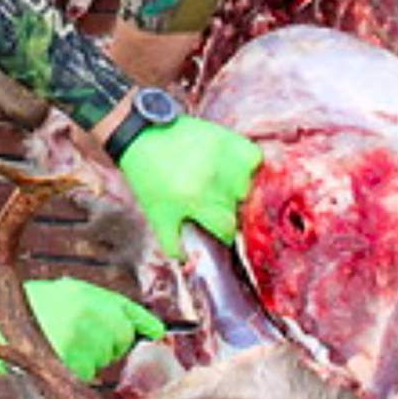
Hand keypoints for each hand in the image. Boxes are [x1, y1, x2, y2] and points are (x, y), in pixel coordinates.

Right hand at [0, 278, 163, 379]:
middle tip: (84, 333)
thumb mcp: (69, 294)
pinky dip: (79, 370)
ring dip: (94, 355)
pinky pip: (88, 373)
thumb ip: (100, 306)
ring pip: (105, 358)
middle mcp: (91, 318)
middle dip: (112, 340)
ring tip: (66, 340)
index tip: (159, 333)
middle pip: (122, 338)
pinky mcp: (72, 365)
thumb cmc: (33, 309)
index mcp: (90, 298)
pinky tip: (61, 357)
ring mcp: (83, 343)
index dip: (147, 324)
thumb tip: (139, 325)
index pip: (131, 313)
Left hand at [120, 115, 262, 258]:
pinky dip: (249, 165)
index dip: (224, 232)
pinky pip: (255, 158)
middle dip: (232, 210)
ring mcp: (225, 157)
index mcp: (196, 200)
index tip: (218, 227)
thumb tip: (190, 262)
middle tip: (216, 204)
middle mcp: (215, 179)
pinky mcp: (230, 138)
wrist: (142, 136)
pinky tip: (234, 168)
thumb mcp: (157, 215)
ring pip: (251, 185)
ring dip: (241, 189)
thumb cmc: (149, 177)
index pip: (227, 229)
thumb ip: (174, 244)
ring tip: (223, 185)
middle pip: (241, 208)